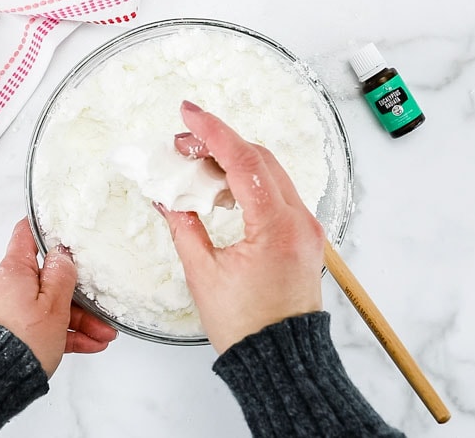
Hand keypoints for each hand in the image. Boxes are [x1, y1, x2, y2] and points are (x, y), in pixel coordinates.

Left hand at [0, 218, 117, 376]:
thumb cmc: (19, 341)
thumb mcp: (53, 304)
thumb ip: (61, 275)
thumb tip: (62, 253)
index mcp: (13, 271)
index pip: (25, 236)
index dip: (44, 227)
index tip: (60, 224)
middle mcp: (6, 288)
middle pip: (47, 281)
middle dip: (78, 295)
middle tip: (100, 306)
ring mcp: (7, 312)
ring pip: (48, 308)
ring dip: (78, 320)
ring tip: (102, 334)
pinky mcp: (10, 334)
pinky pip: (41, 328)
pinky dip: (64, 334)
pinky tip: (87, 344)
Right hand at [157, 101, 325, 353]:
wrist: (281, 360)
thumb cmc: (247, 327)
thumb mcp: (204, 274)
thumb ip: (184, 228)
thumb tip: (168, 199)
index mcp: (277, 226)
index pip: (244, 161)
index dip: (213, 132)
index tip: (188, 114)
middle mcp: (300, 221)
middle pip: (260, 159)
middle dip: (219, 145)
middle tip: (183, 146)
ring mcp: (306, 228)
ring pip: (270, 174)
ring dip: (233, 163)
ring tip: (196, 169)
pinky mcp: (304, 237)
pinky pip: (277, 195)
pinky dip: (248, 184)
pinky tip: (221, 192)